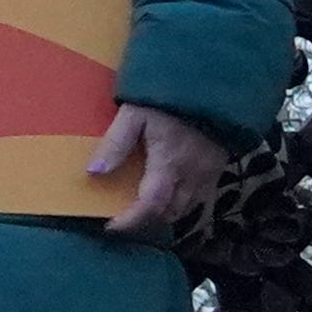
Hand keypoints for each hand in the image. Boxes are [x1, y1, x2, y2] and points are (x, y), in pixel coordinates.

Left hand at [90, 101, 230, 243]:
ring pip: (187, 208)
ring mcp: (208, 174)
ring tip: (143, 207)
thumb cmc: (168, 98)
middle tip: (122, 216)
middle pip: (169, 213)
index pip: (150, 205)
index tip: (110, 227)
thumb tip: (93, 172)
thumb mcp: (134, 114)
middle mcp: (192, 175)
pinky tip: (169, 193)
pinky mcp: (218, 169)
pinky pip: (202, 198)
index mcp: (169, 164)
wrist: (212, 85)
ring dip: (165, 213)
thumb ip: (115, 143)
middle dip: (146, 220)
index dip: (130, 221)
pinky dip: (184, 203)